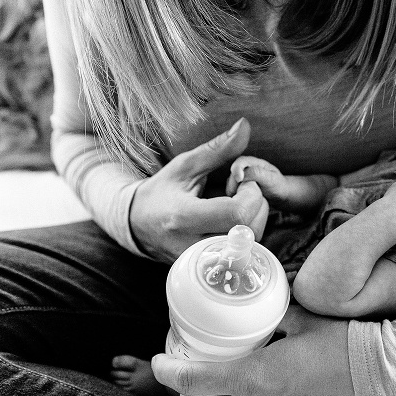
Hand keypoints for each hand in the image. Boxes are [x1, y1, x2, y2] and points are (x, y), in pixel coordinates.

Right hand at [129, 118, 268, 262]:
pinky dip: (248, 235)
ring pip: (252, 246)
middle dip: (256, 206)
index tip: (241, 183)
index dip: (250, 195)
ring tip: (236, 207)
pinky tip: (235, 223)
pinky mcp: (210, 270)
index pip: (237, 213)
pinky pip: (244, 255)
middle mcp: (192, 246)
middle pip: (249, 231)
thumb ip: (218, 148)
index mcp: (183, 216)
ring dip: (255, 221)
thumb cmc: (163, 192)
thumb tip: (245, 125)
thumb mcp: (185, 165)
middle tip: (240, 194)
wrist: (138, 226)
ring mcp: (201, 263)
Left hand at [151, 304, 367, 395]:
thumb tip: (262, 306)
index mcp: (255, 379)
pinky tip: (274, 390)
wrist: (389, 382)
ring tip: (237, 379)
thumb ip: (275, 315)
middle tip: (193, 375)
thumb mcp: (306, 320)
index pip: (192, 381)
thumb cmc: (349, 346)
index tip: (160, 362)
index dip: (167, 372)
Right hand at [226, 156, 289, 204]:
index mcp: (254, 162)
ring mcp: (242, 177)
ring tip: (239, 199)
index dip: (237, 169)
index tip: (239, 180)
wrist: (280, 195)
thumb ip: (256, 173)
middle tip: (237, 194)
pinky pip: (232, 189)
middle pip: (233, 173)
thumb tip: (241, 174)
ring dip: (232, 190)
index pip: (240, 162)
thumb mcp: (270, 178)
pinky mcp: (240, 186)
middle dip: (233, 183)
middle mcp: (246, 168)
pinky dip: (233, 195)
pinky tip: (239, 201)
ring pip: (231, 182)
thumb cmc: (277, 185)